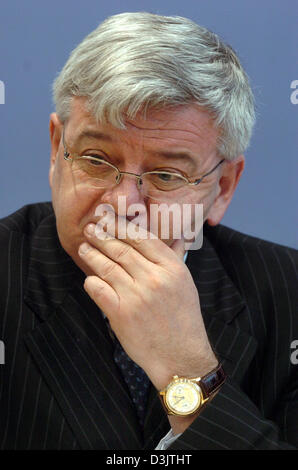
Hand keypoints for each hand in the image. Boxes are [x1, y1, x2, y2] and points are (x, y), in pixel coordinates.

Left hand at [78, 213, 217, 390]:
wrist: (180, 356)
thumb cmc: (184, 318)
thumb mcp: (186, 283)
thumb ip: (176, 257)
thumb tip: (178, 236)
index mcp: (172, 268)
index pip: (142, 238)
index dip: (121, 226)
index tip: (109, 220)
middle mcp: (154, 279)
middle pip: (121, 249)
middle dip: (102, 236)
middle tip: (90, 229)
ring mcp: (136, 296)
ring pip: (107, 266)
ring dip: (92, 254)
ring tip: (84, 248)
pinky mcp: (121, 314)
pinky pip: (98, 289)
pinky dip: (91, 281)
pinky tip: (89, 277)